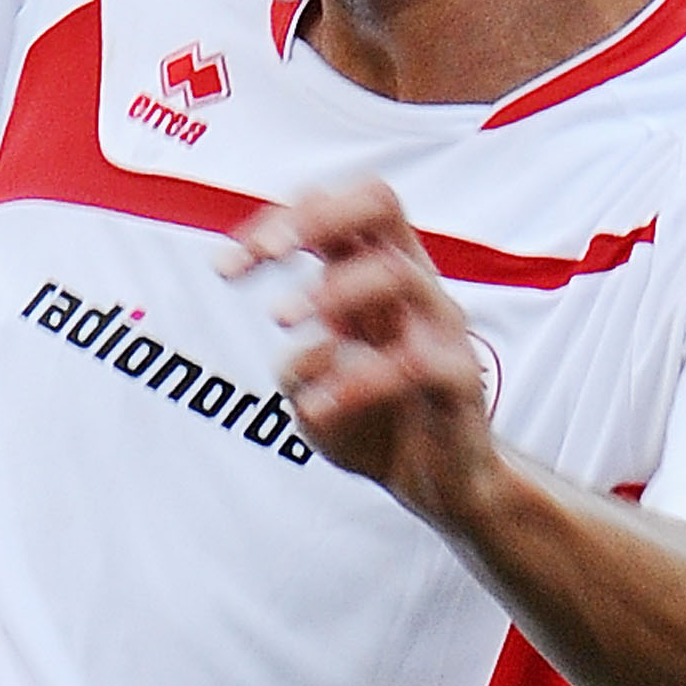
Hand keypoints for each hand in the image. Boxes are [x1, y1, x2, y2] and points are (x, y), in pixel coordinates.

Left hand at [224, 177, 499, 530]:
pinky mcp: (460, 379)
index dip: (276, 223)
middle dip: (317, 218)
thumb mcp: (315, 395)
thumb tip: (297, 346)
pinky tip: (318, 407)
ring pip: (396, 273)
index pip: (332, 211)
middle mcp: (412, 286)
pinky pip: (416, 362)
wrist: (440, 482)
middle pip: (379, 204)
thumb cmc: (374, 422)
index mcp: (374, 275)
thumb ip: (295, 367)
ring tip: (280, 320)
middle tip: (270, 255)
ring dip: (331, 289)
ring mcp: (441, 328)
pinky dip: (358, 381)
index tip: (225, 268)